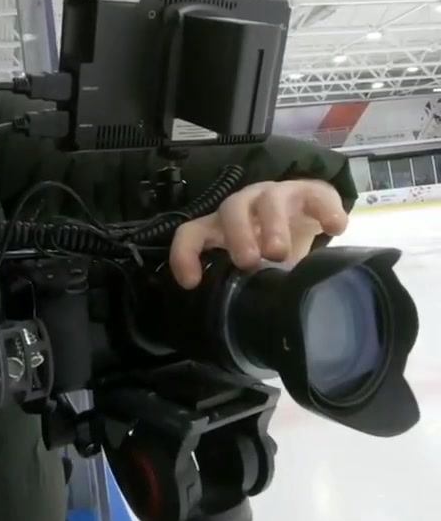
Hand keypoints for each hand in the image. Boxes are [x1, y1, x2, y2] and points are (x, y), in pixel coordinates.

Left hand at [169, 179, 348, 288]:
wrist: (311, 213)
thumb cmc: (275, 246)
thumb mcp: (258, 270)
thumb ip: (248, 288)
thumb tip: (247, 328)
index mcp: (222, 227)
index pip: (191, 233)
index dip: (185, 254)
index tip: (192, 282)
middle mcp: (244, 206)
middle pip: (231, 210)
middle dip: (237, 236)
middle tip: (248, 262)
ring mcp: (276, 195)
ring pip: (268, 200)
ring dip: (272, 225)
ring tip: (280, 252)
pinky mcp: (309, 192)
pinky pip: (315, 195)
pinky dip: (325, 210)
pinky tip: (336, 229)